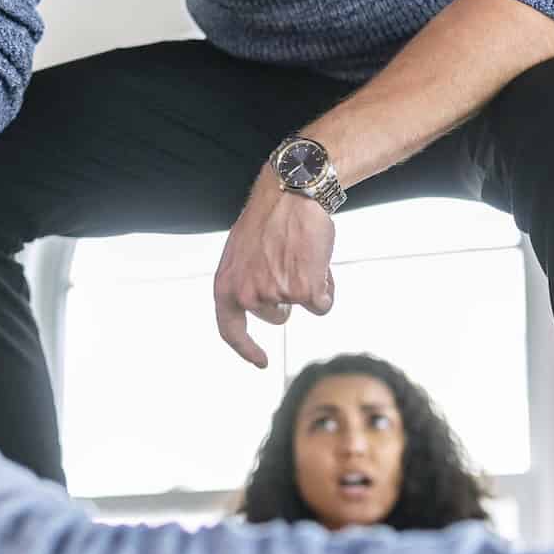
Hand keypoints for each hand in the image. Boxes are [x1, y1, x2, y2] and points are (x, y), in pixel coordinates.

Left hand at [212, 172, 335, 367]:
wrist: (292, 192)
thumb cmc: (271, 216)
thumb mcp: (243, 251)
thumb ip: (247, 279)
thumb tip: (264, 301)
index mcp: (227, 285)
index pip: (230, 330)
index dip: (246, 349)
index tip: (261, 361)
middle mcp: (248, 295)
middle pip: (278, 316)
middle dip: (290, 296)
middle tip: (293, 262)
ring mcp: (275, 295)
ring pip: (303, 306)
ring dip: (311, 286)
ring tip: (305, 253)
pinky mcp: (303, 292)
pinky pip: (322, 305)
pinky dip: (327, 287)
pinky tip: (320, 260)